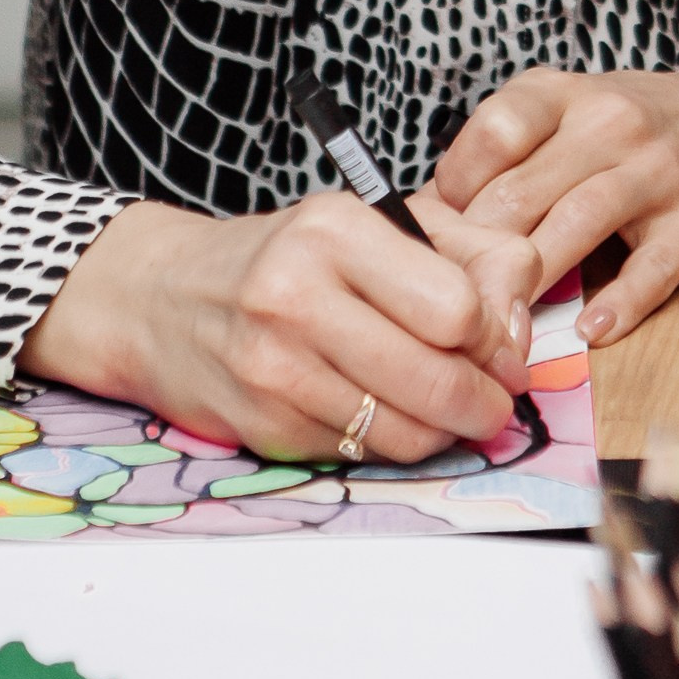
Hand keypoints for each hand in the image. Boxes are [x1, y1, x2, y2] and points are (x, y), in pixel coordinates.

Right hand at [18, 193, 540, 464]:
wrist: (159, 297)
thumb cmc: (288, 256)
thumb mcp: (378, 223)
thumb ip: (472, 256)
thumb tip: (518, 335)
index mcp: (336, 228)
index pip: (459, 307)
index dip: (493, 334)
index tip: (492, 341)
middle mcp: (296, 295)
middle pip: (441, 380)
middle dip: (484, 401)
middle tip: (489, 399)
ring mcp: (273, 367)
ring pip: (407, 432)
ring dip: (443, 431)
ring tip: (440, 408)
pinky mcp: (262, 425)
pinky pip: (363, 455)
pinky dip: (389, 444)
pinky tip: (379, 413)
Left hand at [431, 69, 678, 343]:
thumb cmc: (632, 130)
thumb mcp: (566, 112)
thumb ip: (505, 154)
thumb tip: (429, 219)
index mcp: (564, 96)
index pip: (494, 133)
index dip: (455, 190)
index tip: (438, 237)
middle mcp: (611, 123)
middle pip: (523, 192)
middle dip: (480, 256)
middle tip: (450, 306)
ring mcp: (661, 169)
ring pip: (577, 225)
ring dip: (533, 281)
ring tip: (502, 325)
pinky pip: (653, 267)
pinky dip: (620, 303)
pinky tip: (590, 330)